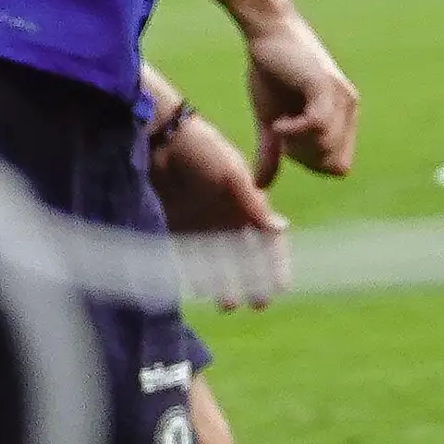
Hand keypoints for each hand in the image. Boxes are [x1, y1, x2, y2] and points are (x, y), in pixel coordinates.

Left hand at [147, 105, 291, 308]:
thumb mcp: (232, 176)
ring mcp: (202, 223)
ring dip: (223, 283)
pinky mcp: (177, 225)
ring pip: (217, 261)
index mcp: (247, 203)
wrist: (161, 138)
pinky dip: (193, 273)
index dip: (276, 264)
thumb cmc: (202, 150)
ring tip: (226, 304)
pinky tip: (196, 290)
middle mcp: (227, 217)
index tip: (281, 287)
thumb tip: (282, 229)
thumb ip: (254, 205)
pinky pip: (188, 255)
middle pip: (245, 257)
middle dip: (253, 281)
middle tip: (256, 304)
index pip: (268, 240)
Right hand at [241, 10, 358, 183]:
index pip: (338, 166)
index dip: (311, 165)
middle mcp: (348, 107)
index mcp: (342, 117)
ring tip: (279, 125)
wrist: (266, 32)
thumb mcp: (271, 121)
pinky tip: (278, 122)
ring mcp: (340, 96)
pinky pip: (317, 126)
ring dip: (297, 144)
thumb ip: (272, 153)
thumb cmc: (271, 71)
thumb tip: (261, 186)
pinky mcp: (325, 86)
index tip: (286, 145)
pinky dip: (294, 131)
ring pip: (326, 147)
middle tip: (282, 136)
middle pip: (334, 163)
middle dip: (304, 158)